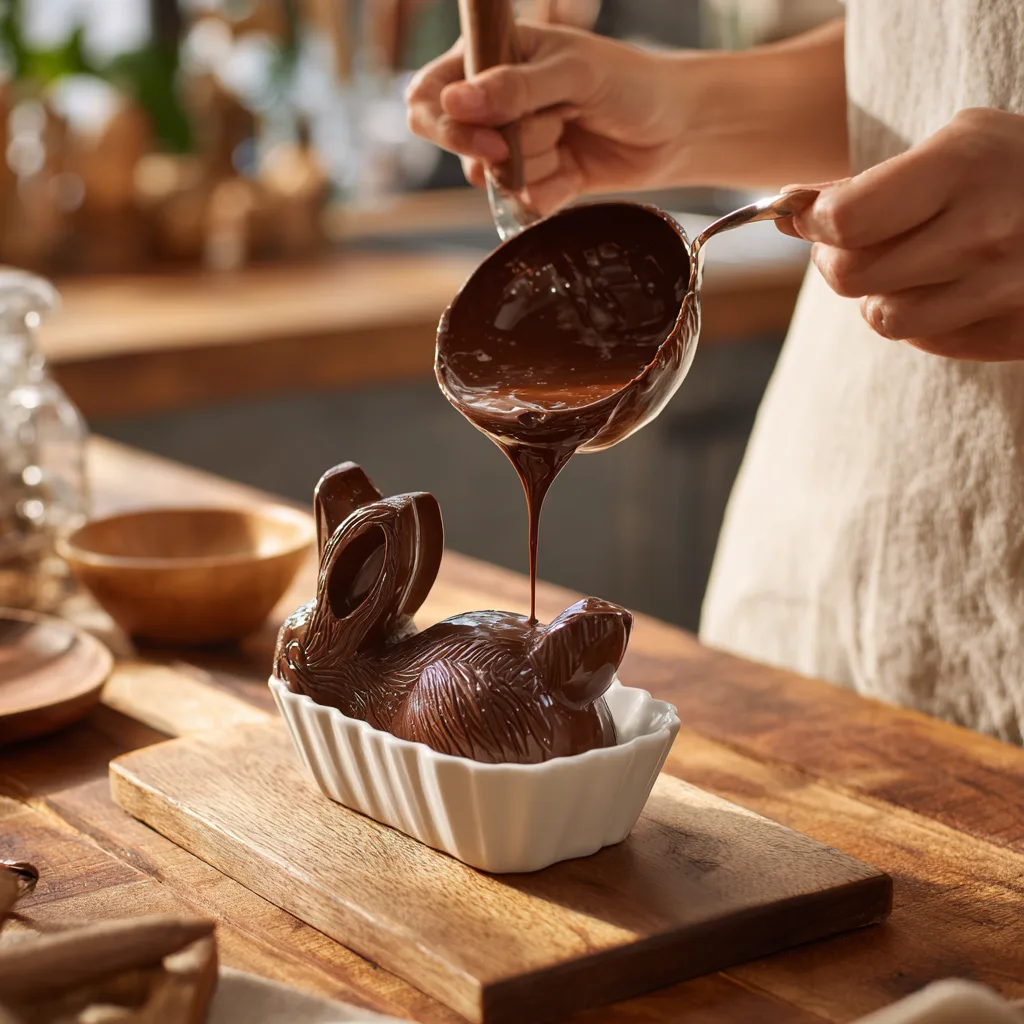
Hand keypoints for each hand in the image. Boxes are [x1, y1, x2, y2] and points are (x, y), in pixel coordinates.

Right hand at [405, 24, 686, 213]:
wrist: (676, 130)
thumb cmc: (631, 83)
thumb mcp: (574, 73)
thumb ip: (515, 88)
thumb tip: (454, 102)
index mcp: (493, 58)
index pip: (431, 94)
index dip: (447, 125)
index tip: (489, 140)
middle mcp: (495, 103)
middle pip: (457, 143)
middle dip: (500, 151)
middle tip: (541, 141)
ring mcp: (514, 144)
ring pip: (494, 177)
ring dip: (536, 166)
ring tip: (571, 138)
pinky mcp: (535, 180)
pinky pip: (520, 202)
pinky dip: (549, 193)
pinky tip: (576, 172)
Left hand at [784, 108, 1023, 359]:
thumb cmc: (1019, 168)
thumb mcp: (958, 145)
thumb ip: (873, 184)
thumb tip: (792, 215)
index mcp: (964, 169)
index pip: (845, 221)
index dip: (814, 224)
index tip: (813, 217)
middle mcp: (983, 233)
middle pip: (850, 278)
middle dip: (837, 260)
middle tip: (852, 244)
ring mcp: (1003, 290)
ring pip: (883, 319)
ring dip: (881, 294)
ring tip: (912, 265)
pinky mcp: (1014, 333)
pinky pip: (926, 340)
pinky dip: (922, 318)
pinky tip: (950, 287)